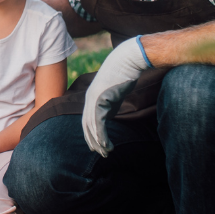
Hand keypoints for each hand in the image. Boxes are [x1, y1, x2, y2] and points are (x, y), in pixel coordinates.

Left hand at [81, 36, 150, 156]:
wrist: (128, 60)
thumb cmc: (124, 74)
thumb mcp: (114, 92)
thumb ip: (110, 104)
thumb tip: (108, 115)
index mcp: (91, 97)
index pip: (87, 120)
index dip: (91, 134)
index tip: (97, 145)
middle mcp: (89, 99)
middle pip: (86, 125)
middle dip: (92, 141)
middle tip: (101, 153)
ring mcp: (93, 99)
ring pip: (92, 126)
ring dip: (98, 142)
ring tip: (105, 152)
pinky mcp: (100, 99)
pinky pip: (98, 122)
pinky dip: (101, 135)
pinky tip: (106, 144)